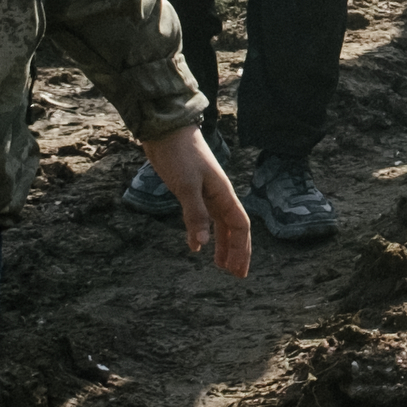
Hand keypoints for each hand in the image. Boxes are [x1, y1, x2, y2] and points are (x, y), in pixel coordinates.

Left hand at [143, 122, 251, 275]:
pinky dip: (204, 234)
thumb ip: (195, 214)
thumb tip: (201, 245)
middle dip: (237, 251)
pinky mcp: (192, 191)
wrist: (166, 131)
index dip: (241, 249)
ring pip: (221, 225)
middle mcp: (219, 196)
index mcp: (223, 194)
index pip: (240, 226)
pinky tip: (196, 246)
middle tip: (236, 275)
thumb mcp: (186, 186)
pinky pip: (205, 218)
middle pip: (234, 228)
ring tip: (221, 265)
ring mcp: (206, 194)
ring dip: (223, 245)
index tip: (238, 271)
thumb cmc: (179, 155)